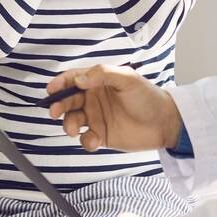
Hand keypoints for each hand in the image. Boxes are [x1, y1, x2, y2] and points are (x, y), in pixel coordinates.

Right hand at [46, 63, 181, 151]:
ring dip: (68, 125)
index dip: (59, 83)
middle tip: (54, 112)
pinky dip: (85, 141)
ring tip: (74, 130)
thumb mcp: (127, 79)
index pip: (73, 79)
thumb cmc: (148, 96)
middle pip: (67, 101)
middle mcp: (93, 99)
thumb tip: (79, 79)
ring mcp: (96, 118)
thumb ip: (103, 74)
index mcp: (97, 82)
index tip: (51, 90)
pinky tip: (94, 141)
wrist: (165, 122)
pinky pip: (85, 139)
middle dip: (58, 106)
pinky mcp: (101, 135)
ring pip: (72, 121)